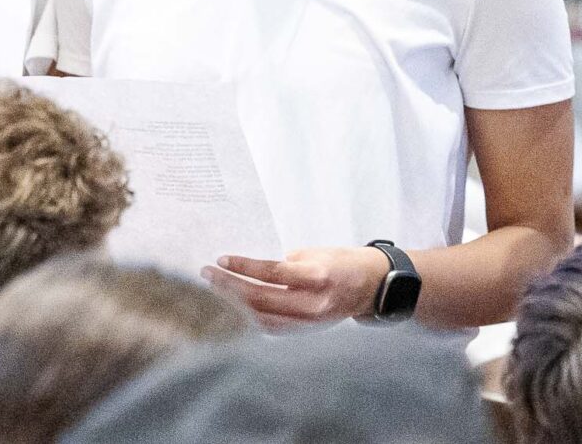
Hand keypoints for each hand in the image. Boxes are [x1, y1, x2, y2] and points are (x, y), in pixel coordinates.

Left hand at [204, 246, 389, 327]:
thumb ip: (287, 264)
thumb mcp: (317, 253)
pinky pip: (273, 327)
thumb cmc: (344, 261)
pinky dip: (252, 317)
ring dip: (236, 304)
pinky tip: (236, 305)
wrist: (372, 285)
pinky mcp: (307, 329)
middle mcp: (314, 302)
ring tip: (217, 288)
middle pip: (262, 299)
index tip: (222, 259)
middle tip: (209, 273)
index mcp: (318, 276)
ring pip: (263, 318)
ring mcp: (310, 320)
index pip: (272, 273)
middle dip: (231, 286)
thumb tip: (254, 271)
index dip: (244, 267)